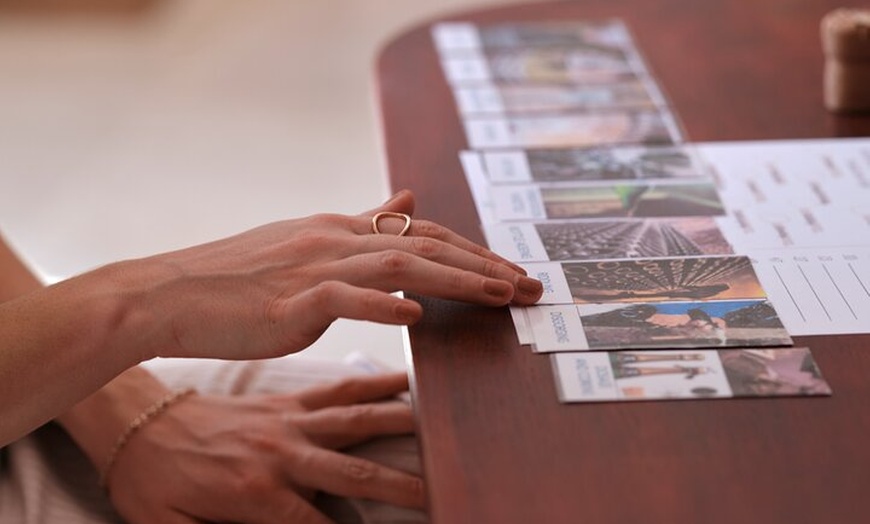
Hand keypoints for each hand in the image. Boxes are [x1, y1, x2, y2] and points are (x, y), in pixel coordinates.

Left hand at [105, 372, 420, 523]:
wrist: (137, 423)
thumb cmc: (153, 486)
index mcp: (254, 493)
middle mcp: (281, 454)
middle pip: (354, 476)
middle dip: (401, 489)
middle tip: (440, 494)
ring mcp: (289, 421)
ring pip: (356, 421)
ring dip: (400, 425)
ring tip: (440, 426)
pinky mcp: (288, 400)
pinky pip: (337, 390)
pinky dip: (373, 383)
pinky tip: (405, 380)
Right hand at [116, 189, 541, 360]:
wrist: (170, 294)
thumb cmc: (238, 277)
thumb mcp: (306, 239)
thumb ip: (362, 222)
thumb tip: (408, 198)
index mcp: (338, 228)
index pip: (421, 233)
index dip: (472, 251)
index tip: (510, 270)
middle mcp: (333, 239)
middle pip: (424, 245)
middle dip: (483, 264)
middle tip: (529, 285)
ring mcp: (311, 267)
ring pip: (398, 265)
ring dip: (456, 279)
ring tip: (500, 295)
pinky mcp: (288, 301)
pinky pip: (344, 298)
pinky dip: (382, 304)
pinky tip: (416, 314)